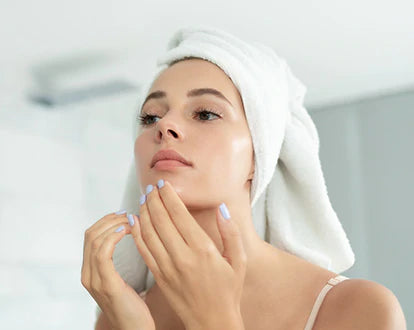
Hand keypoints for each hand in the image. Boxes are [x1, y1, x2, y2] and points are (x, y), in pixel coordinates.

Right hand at [81, 211, 155, 329]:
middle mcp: (87, 275)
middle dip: (109, 219)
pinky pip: (103, 253)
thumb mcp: (120, 280)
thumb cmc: (133, 306)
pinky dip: (113, 238)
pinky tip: (127, 232)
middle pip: (90, 235)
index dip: (105, 221)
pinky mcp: (106, 284)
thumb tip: (126, 235)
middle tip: (127, 214)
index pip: (90, 236)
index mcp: (90, 272)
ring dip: (113, 225)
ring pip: (95, 240)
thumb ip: (116, 262)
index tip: (122, 214)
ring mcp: (94, 280)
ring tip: (130, 221)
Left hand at [129, 179, 246, 328]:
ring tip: (144, 198)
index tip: (164, 184)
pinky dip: (137, 233)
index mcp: (203, 250)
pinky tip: (135, 221)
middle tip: (152, 187)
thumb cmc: (228, 290)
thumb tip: (222, 209)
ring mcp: (168, 267)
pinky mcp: (159, 276)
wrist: (212, 322)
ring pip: (149, 233)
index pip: (180, 215)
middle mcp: (182, 256)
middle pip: (161, 220)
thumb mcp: (239, 261)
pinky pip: (144, 250)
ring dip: (144, 213)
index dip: (169, 197)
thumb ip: (231, 233)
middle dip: (154, 200)